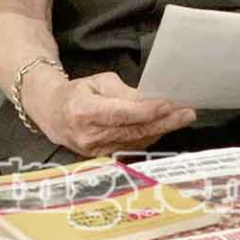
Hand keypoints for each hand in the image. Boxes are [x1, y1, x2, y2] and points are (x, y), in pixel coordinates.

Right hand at [23, 69, 195, 156]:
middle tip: (186, 113)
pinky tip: (164, 127)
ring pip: (135, 141)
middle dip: (163, 122)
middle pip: (132, 131)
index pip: (120, 114)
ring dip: (162, 130)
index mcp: (83, 111)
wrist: (52, 114)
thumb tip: (149, 100)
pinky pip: (131, 147)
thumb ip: (123, 92)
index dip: (145, 111)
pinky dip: (149, 136)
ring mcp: (94, 151)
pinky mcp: (101, 157)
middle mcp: (88, 135)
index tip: (168, 104)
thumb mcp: (98, 82)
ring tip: (182, 117)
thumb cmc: (77, 92)